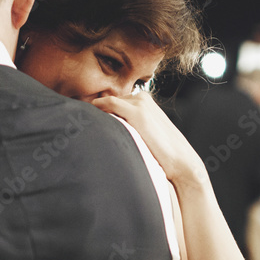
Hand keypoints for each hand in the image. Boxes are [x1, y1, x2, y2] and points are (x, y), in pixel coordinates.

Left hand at [90, 91, 206, 189]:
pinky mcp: (138, 112)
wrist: (181, 161)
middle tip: (78, 119)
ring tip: (80, 120)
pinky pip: (109, 104)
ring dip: (94, 111)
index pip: (114, 101)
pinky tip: (86, 117)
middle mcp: (142, 97)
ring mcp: (140, 103)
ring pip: (107, 102)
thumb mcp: (145, 134)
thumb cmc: (163, 153)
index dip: (99, 110)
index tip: (82, 118)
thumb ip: (130, 127)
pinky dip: (96, 108)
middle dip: (95, 110)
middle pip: (109, 101)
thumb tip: (109, 132)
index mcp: (144, 100)